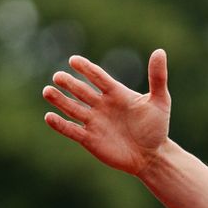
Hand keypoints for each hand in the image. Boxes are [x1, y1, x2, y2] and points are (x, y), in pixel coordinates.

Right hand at [42, 50, 171, 176]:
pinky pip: (71, 130)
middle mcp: (101, 105)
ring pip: (72, 108)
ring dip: (60, 100)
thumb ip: (157, 77)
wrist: (152, 156)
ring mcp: (94, 121)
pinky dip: (60, 124)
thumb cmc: (157, 127)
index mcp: (116, 93)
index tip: (73, 60)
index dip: (86, 69)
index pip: (98, 77)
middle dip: (69, 84)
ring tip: (47, 91)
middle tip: (58, 76)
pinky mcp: (89, 139)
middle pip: (81, 91)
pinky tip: (49, 117)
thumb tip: (159, 51)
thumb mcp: (160, 101)